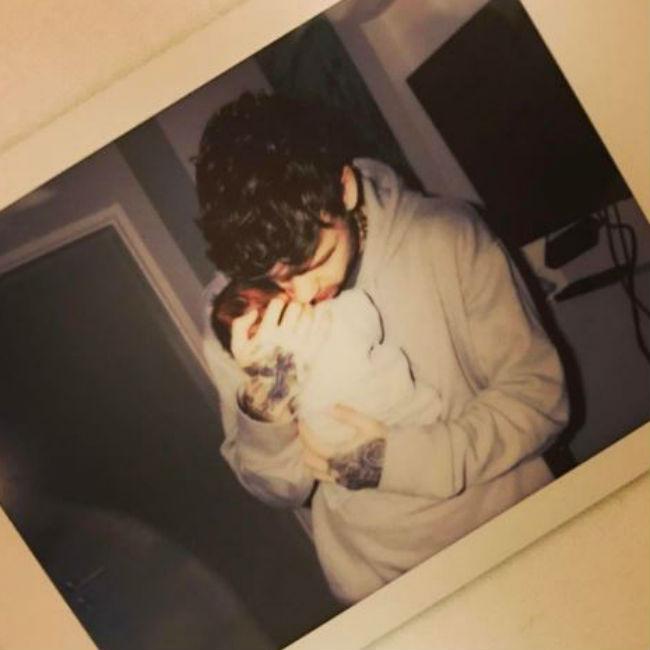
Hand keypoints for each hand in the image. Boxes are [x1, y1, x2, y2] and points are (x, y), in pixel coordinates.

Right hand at [231, 297, 327, 422]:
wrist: (271, 391)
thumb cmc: (254, 366)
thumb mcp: (238, 348)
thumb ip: (239, 326)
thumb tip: (254, 311)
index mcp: (266, 335)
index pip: (276, 305)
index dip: (278, 301)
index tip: (279, 304)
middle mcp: (284, 338)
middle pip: (295, 307)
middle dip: (294, 303)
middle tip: (294, 306)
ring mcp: (300, 345)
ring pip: (309, 315)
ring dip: (308, 308)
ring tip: (305, 311)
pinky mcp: (312, 352)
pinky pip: (323, 330)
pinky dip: (326, 317)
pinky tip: (325, 310)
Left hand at [300, 404, 387, 489]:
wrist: (401, 465)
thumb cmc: (384, 444)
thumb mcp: (368, 425)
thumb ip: (348, 416)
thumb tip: (331, 407)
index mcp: (339, 458)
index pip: (313, 446)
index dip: (304, 432)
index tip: (301, 421)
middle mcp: (337, 472)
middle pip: (310, 462)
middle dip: (304, 447)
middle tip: (305, 433)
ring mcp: (343, 480)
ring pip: (317, 473)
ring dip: (311, 460)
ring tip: (312, 446)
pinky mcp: (350, 484)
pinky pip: (327, 478)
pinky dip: (321, 468)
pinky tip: (326, 458)